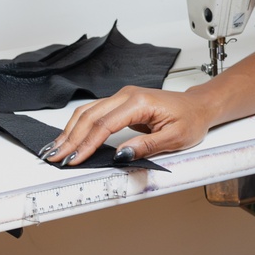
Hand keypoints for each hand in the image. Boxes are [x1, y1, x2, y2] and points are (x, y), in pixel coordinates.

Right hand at [45, 85, 214, 165]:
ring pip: (88, 112)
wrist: (198, 107)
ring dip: (70, 131)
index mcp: (140, 102)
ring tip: (55, 149)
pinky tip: (69, 136)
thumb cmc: (190, 120)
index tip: (74, 159)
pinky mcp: (120, 102)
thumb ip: (146, 146)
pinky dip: (79, 125)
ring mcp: (122, 97)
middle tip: (55, 157)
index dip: (87, 144)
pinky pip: (94, 112)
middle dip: (71, 138)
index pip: (105, 125)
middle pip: (90, 116)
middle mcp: (127, 95)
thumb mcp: (175, 138)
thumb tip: (121, 154)